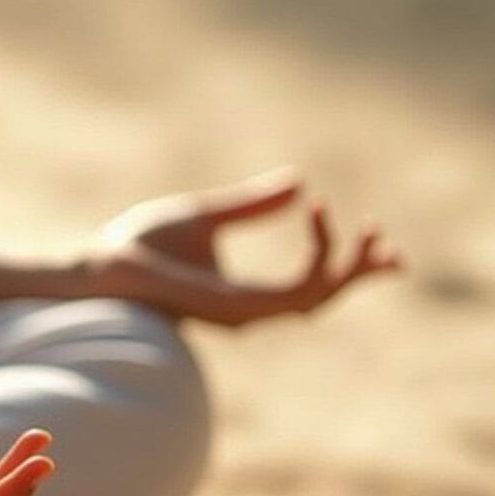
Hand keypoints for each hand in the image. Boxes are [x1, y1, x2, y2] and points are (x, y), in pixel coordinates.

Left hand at [82, 168, 402, 326]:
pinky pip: (293, 291)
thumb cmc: (141, 245)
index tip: (358, 224)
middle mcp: (247, 311)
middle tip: (392, 247)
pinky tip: (318, 214)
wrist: (103, 264)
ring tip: (372, 230)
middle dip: (360, 274)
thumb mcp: (206, 215)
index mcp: (242, 296)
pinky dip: (316, 257)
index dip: (341, 265)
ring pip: (317, 298)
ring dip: (350, 267)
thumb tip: (299, 181)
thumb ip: (252, 205)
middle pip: (321, 298)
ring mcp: (243, 314)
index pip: (306, 288)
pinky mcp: (235, 309)